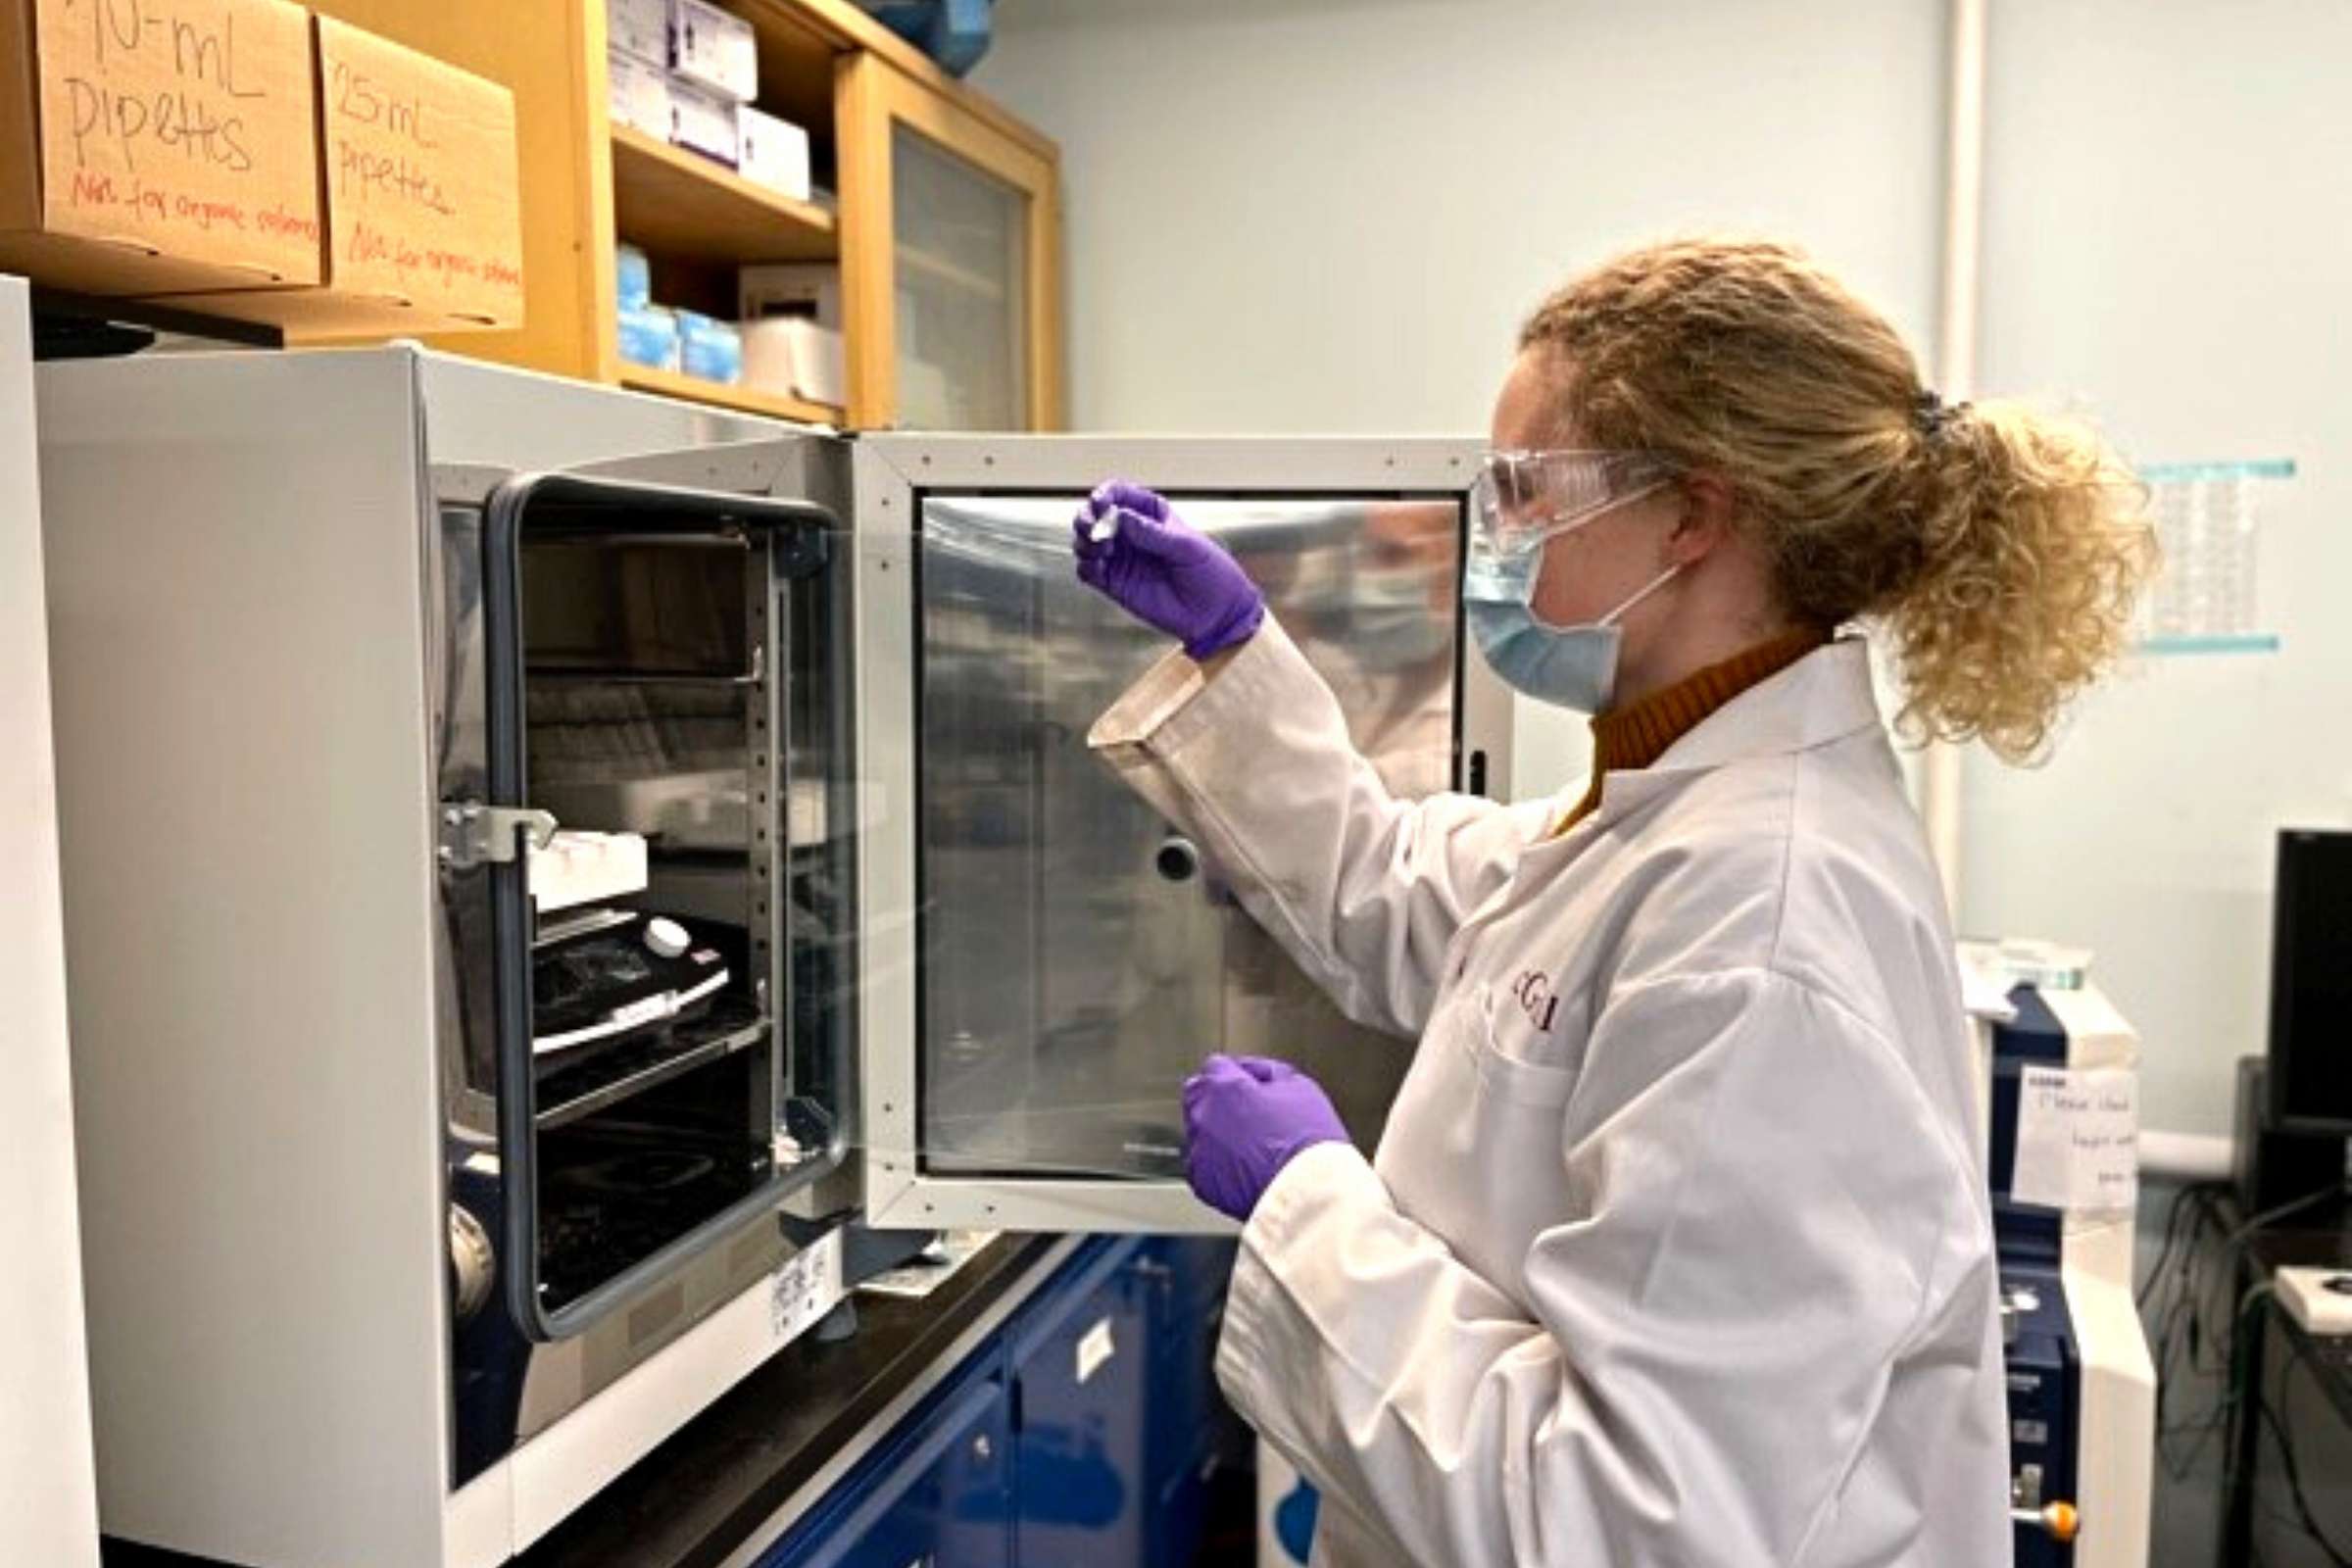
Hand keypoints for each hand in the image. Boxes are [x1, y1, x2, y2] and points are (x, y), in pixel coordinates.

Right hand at [1072, 480, 1265, 660]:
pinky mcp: (1114, 583)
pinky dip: (1086, 566)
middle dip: (1086, 517)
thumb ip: (1152, 533)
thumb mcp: (1186, 547)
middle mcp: (1131, 533)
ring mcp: (1121, 558)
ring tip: (1104, 550)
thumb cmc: (1210, 573)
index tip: (1101, 503)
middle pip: (1094, 515)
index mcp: (1151, 513)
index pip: (1119, 493)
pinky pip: (1087, 570)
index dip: (1104, 494)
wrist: (1215, 614)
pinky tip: (1099, 567)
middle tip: (1093, 528)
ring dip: (1085, 542)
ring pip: (1086, 541)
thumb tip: (1120, 517)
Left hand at [1182, 1054, 1347, 1220]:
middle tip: (1254, 1114)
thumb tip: (1256, 1075)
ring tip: (1256, 1146)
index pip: (1217, 1067)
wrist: (1305, 1193)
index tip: (1254, 1084)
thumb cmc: (1306, 1142)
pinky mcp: (1203, 1183)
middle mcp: (1202, 1116)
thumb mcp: (1299, 1087)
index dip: (1240, 1074)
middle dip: (1222, 1101)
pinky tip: (1248, 1169)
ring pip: (1201, 1132)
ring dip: (1220, 1133)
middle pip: (1201, 1096)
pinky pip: (1206, 1164)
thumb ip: (1268, 1072)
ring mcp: (1199, 1151)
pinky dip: (1220, 1164)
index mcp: (1223, 1087)